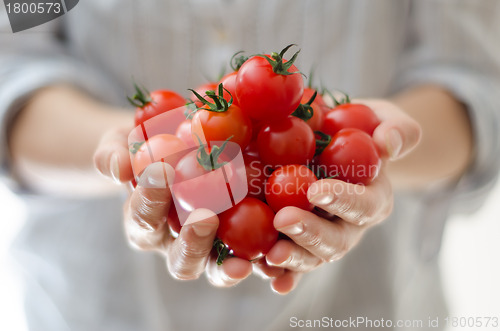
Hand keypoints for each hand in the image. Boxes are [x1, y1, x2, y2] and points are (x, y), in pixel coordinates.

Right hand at [93, 128, 252, 285]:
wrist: (180, 145)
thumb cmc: (147, 146)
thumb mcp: (122, 143)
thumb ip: (113, 154)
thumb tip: (118, 168)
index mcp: (145, 223)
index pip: (144, 218)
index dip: (150, 199)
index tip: (163, 171)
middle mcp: (176, 243)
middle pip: (182, 259)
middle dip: (192, 242)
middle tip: (204, 217)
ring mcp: (211, 246)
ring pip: (216, 268)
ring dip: (228, 266)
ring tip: (242, 259)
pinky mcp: (242, 241)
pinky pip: (253, 256)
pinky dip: (263, 261)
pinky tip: (276, 252)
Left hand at [262, 99, 421, 293]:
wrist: (335, 145)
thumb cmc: (360, 130)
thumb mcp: (383, 119)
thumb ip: (396, 128)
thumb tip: (388, 143)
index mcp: (373, 199)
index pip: (363, 204)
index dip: (343, 200)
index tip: (316, 191)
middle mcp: (350, 226)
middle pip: (336, 241)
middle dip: (311, 234)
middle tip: (284, 220)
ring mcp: (324, 238)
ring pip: (312, 257)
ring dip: (292, 258)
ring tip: (270, 255)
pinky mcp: (300, 243)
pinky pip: (291, 263)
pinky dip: (281, 273)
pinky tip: (267, 275)